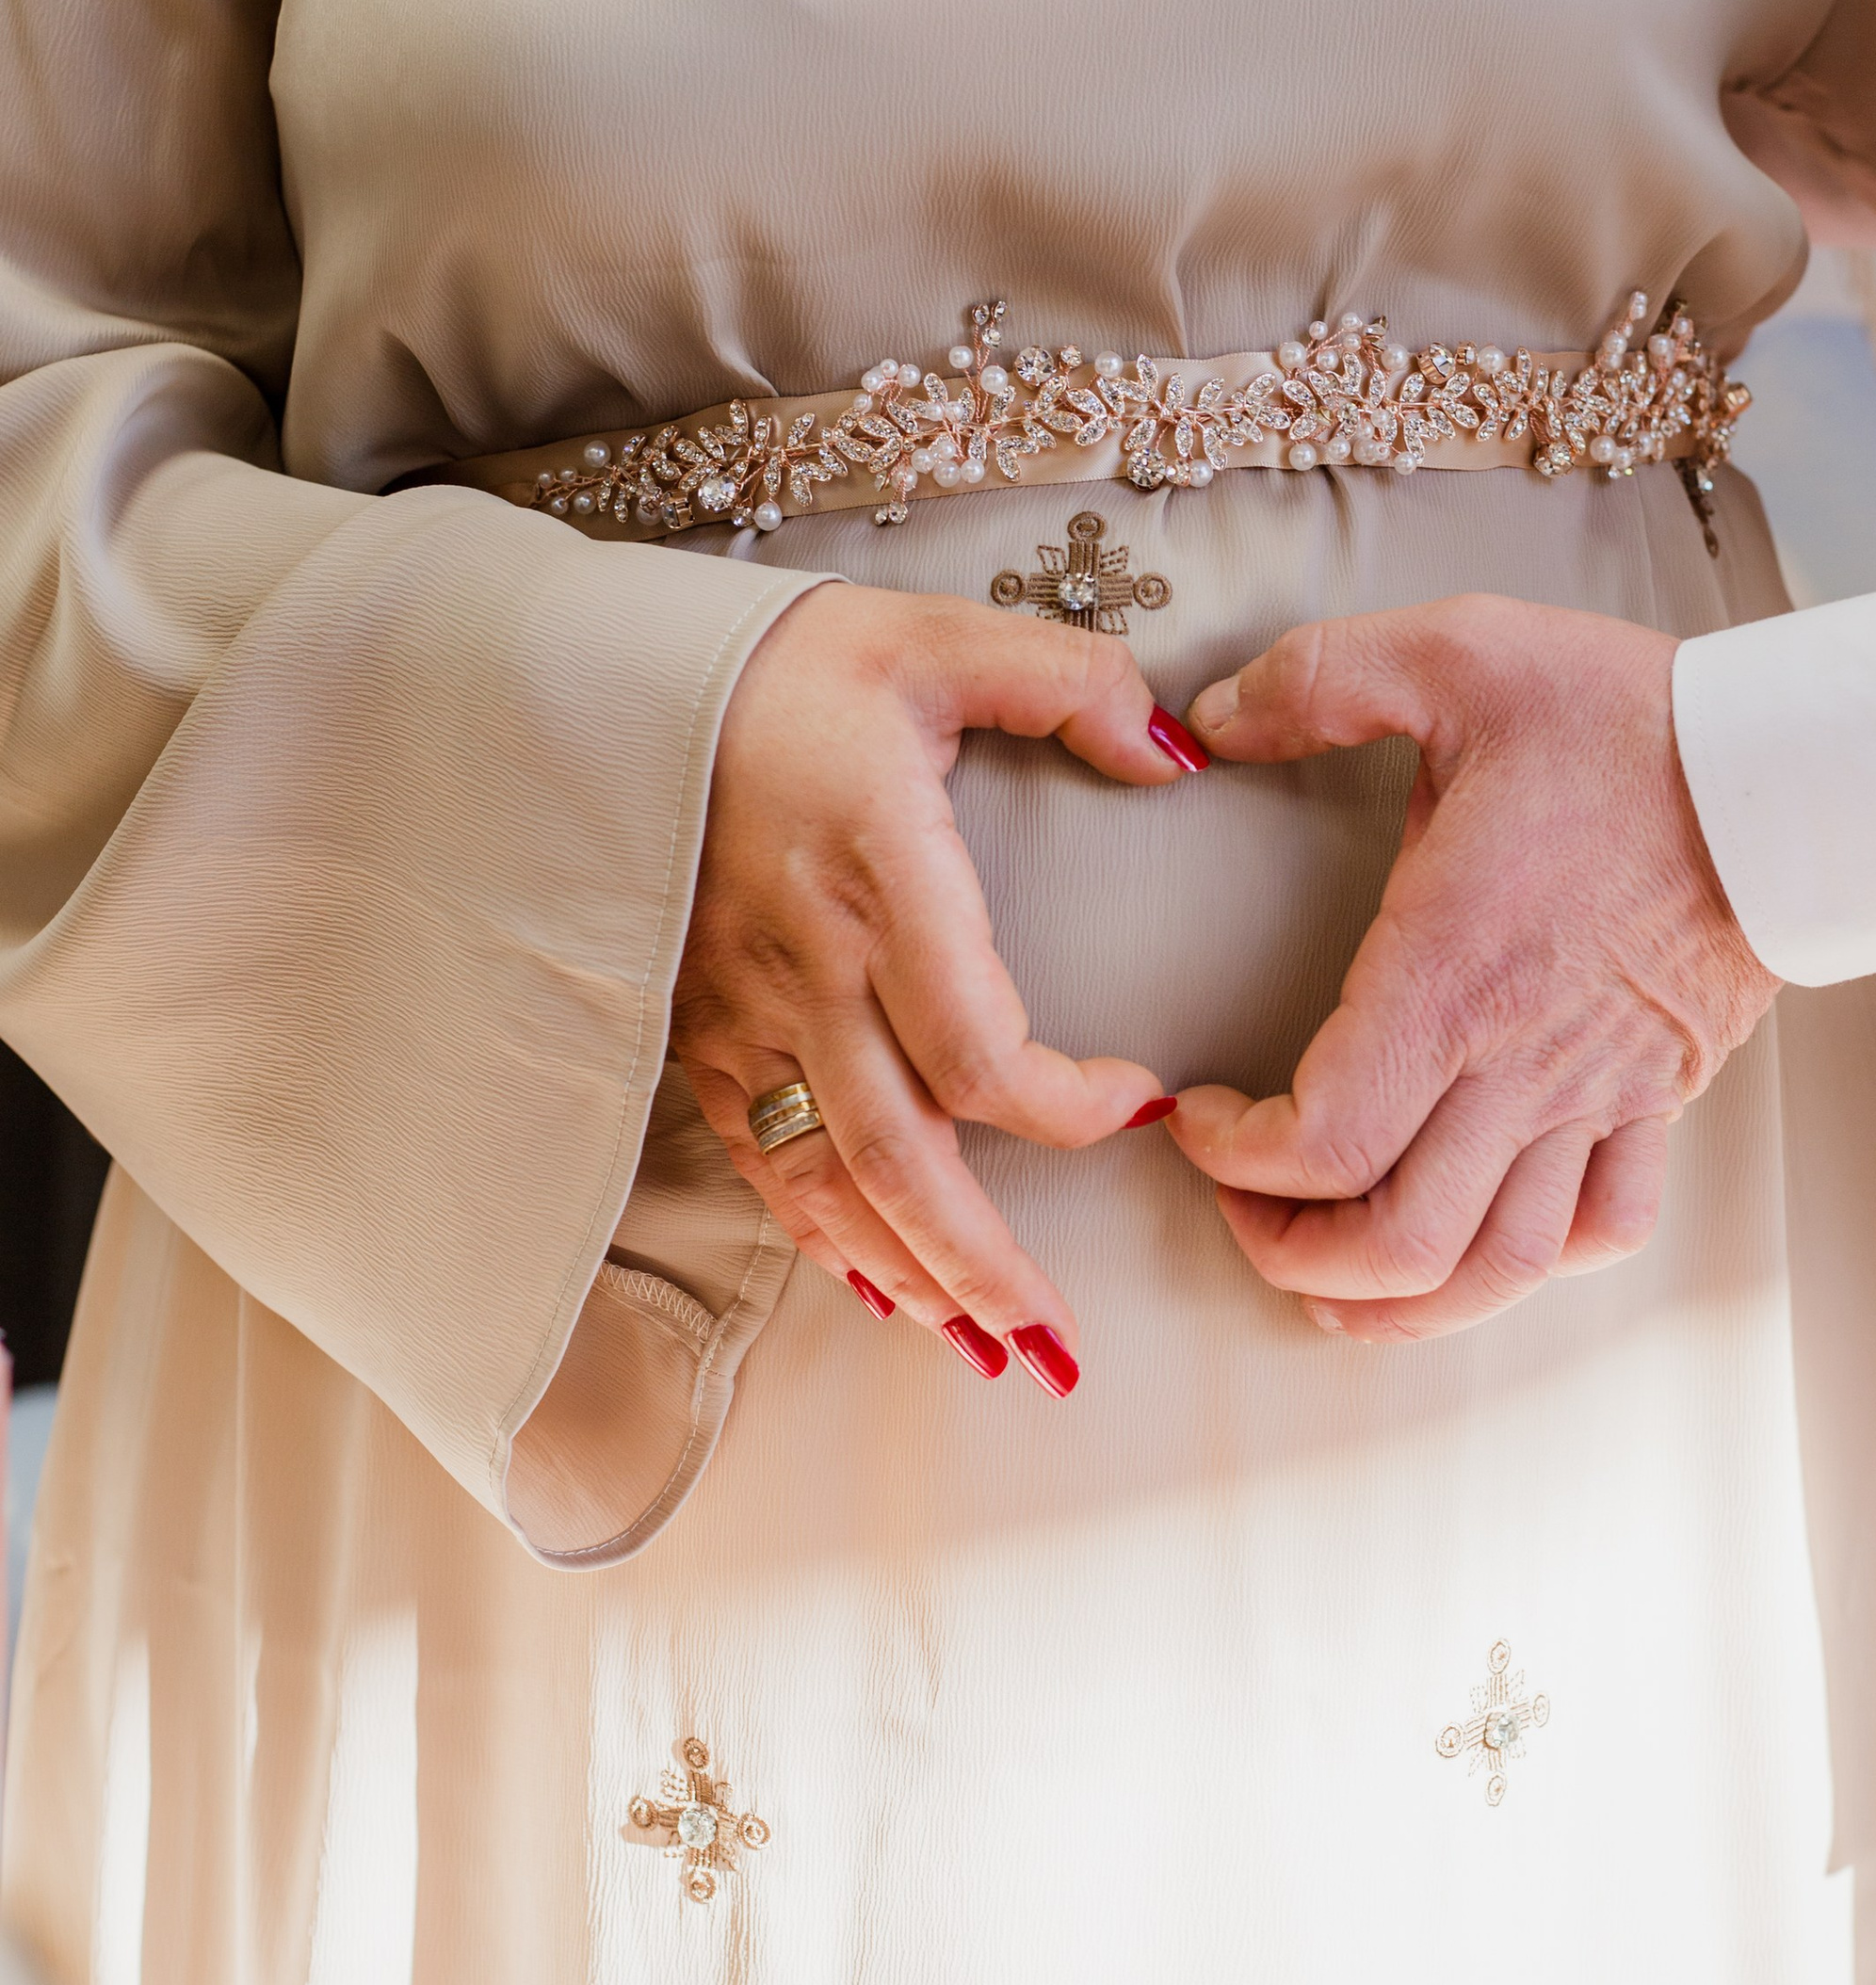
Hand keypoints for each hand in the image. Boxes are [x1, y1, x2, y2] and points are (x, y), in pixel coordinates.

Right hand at [672, 584, 1204, 1389]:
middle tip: (1056, 1345)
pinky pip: (763, 1162)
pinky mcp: (700, 1031)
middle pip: (899, 1160)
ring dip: (906, 1278)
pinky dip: (820, 1239)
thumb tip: (1173, 750)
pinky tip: (874, 1285)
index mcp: (878, 881)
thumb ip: (1068, 681)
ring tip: (982, 1347)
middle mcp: (807, 971)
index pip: (977, 1049)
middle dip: (981, 1266)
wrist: (594, 686)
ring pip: (826, 1184)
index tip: (1142, 1104)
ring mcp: (743, 1014)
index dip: (1065, 1106)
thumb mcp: (935, 636)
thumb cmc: (778, 664)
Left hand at [1168, 596, 1775, 1339]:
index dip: (1235, 1159)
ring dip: (1400, 1298)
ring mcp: (1600, 1095)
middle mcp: (1524, 1062)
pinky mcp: (1660, 1097)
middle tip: (1242, 1209)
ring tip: (1332, 1277)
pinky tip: (1480, 1245)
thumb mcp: (1456, 654)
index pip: (1323, 1138)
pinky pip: (1605, 1226)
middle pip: (1398, 1241)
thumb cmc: (1633, 721)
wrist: (1796, 765)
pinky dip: (1533, 1265)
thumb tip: (1212, 715)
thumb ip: (1317, 678)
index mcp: (1454, 974)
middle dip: (1291, 1253)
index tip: (1197, 1121)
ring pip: (1499, 1266)